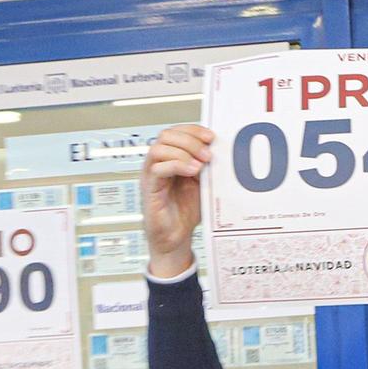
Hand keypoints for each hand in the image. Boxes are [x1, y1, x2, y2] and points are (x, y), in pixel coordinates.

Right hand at [141, 124, 212, 278]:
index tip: (211, 137)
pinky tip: (192, 171)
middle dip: (189, 139)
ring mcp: (151, 175)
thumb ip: (205, 166)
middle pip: (166, 135)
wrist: (176, 237)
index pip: (176, 132)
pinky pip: (157, 168)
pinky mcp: (149, 188)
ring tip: (201, 163)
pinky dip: (176, 165)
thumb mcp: (201, 183)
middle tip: (207, 153)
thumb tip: (218, 149)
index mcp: (170, 158)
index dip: (193, 130)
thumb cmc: (185, 212)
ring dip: (183, 151)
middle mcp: (158, 163)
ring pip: (158, 148)